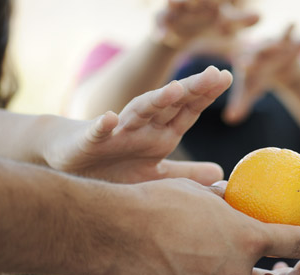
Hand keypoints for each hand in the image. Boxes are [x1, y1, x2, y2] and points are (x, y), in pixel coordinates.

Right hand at [45, 66, 230, 183]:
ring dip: (156, 100)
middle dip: (191, 89)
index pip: (188, 110)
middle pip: (170, 104)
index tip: (226, 77)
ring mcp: (118, 131)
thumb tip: (221, 174)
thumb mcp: (156, 174)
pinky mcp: (92, 141)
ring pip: (140, 112)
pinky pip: (98, 132)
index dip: (206, 94)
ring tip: (175, 89)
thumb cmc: (116, 165)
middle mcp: (144, 126)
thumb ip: (187, 173)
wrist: (73, 160)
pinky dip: (103, 124)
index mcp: (161, 133)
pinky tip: (110, 117)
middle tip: (213, 74)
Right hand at [101, 179, 299, 274]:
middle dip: (242, 258)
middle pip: (252, 269)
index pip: (295, 242)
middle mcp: (237, 272)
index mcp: (248, 237)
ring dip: (211, 273)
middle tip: (216, 245)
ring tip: (178, 251)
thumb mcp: (200, 191)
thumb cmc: (156, 203)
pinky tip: (166, 268)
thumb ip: (227, 202)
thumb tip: (235, 196)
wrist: (111, 235)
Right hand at [154, 0, 258, 47]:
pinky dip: (160, 28)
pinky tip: (161, 36)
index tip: (225, 4)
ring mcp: (176, 6)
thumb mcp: (228, 25)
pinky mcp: (163, 18)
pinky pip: (159, 21)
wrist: (182, 34)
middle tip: (197, 1)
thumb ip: (242, 21)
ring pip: (174, 2)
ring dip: (175, 2)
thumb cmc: (211, 25)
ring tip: (174, 4)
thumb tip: (260, 16)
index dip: (222, 1)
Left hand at [224, 24, 299, 122]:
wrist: (275, 64)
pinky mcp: (296, 44)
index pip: (246, 59)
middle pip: (264, 46)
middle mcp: (264, 47)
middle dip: (266, 46)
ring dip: (287, 30)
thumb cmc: (258, 76)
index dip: (246, 62)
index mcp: (250, 57)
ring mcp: (281, 44)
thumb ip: (241, 103)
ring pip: (283, 36)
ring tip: (292, 22)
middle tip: (267, 45)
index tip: (243, 64)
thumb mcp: (251, 89)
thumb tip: (230, 120)